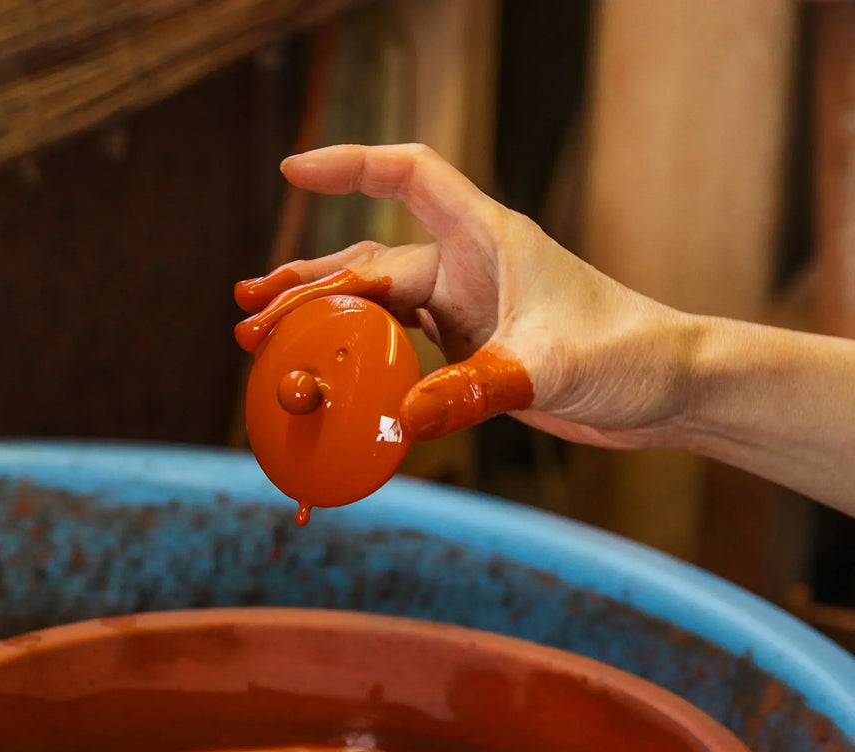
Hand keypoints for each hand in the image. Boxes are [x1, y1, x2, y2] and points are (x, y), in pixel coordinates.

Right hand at [235, 143, 697, 447]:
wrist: (667, 391)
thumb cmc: (629, 354)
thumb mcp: (547, 369)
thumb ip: (473, 391)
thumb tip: (397, 420)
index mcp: (487, 240)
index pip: (409, 175)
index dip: (348, 166)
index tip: (291, 171)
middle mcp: (470, 269)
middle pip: (369, 261)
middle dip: (306, 284)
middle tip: (248, 312)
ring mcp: (467, 313)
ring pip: (378, 308)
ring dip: (324, 322)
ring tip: (263, 336)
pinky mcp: (472, 354)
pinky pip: (402, 351)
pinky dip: (364, 362)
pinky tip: (334, 382)